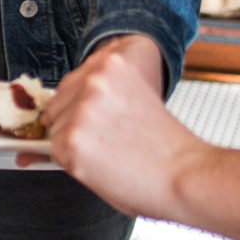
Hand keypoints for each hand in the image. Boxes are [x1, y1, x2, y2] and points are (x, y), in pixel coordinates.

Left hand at [43, 38, 206, 218]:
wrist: (184, 176)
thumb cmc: (166, 147)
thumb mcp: (135, 99)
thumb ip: (101, 93)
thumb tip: (63, 100)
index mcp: (112, 64)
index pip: (71, 85)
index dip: (80, 110)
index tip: (98, 124)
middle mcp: (94, 81)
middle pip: (57, 106)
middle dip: (75, 126)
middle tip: (110, 143)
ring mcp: (82, 110)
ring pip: (55, 132)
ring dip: (75, 146)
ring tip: (112, 155)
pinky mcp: (73, 140)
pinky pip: (55, 154)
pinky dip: (74, 164)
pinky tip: (104, 165)